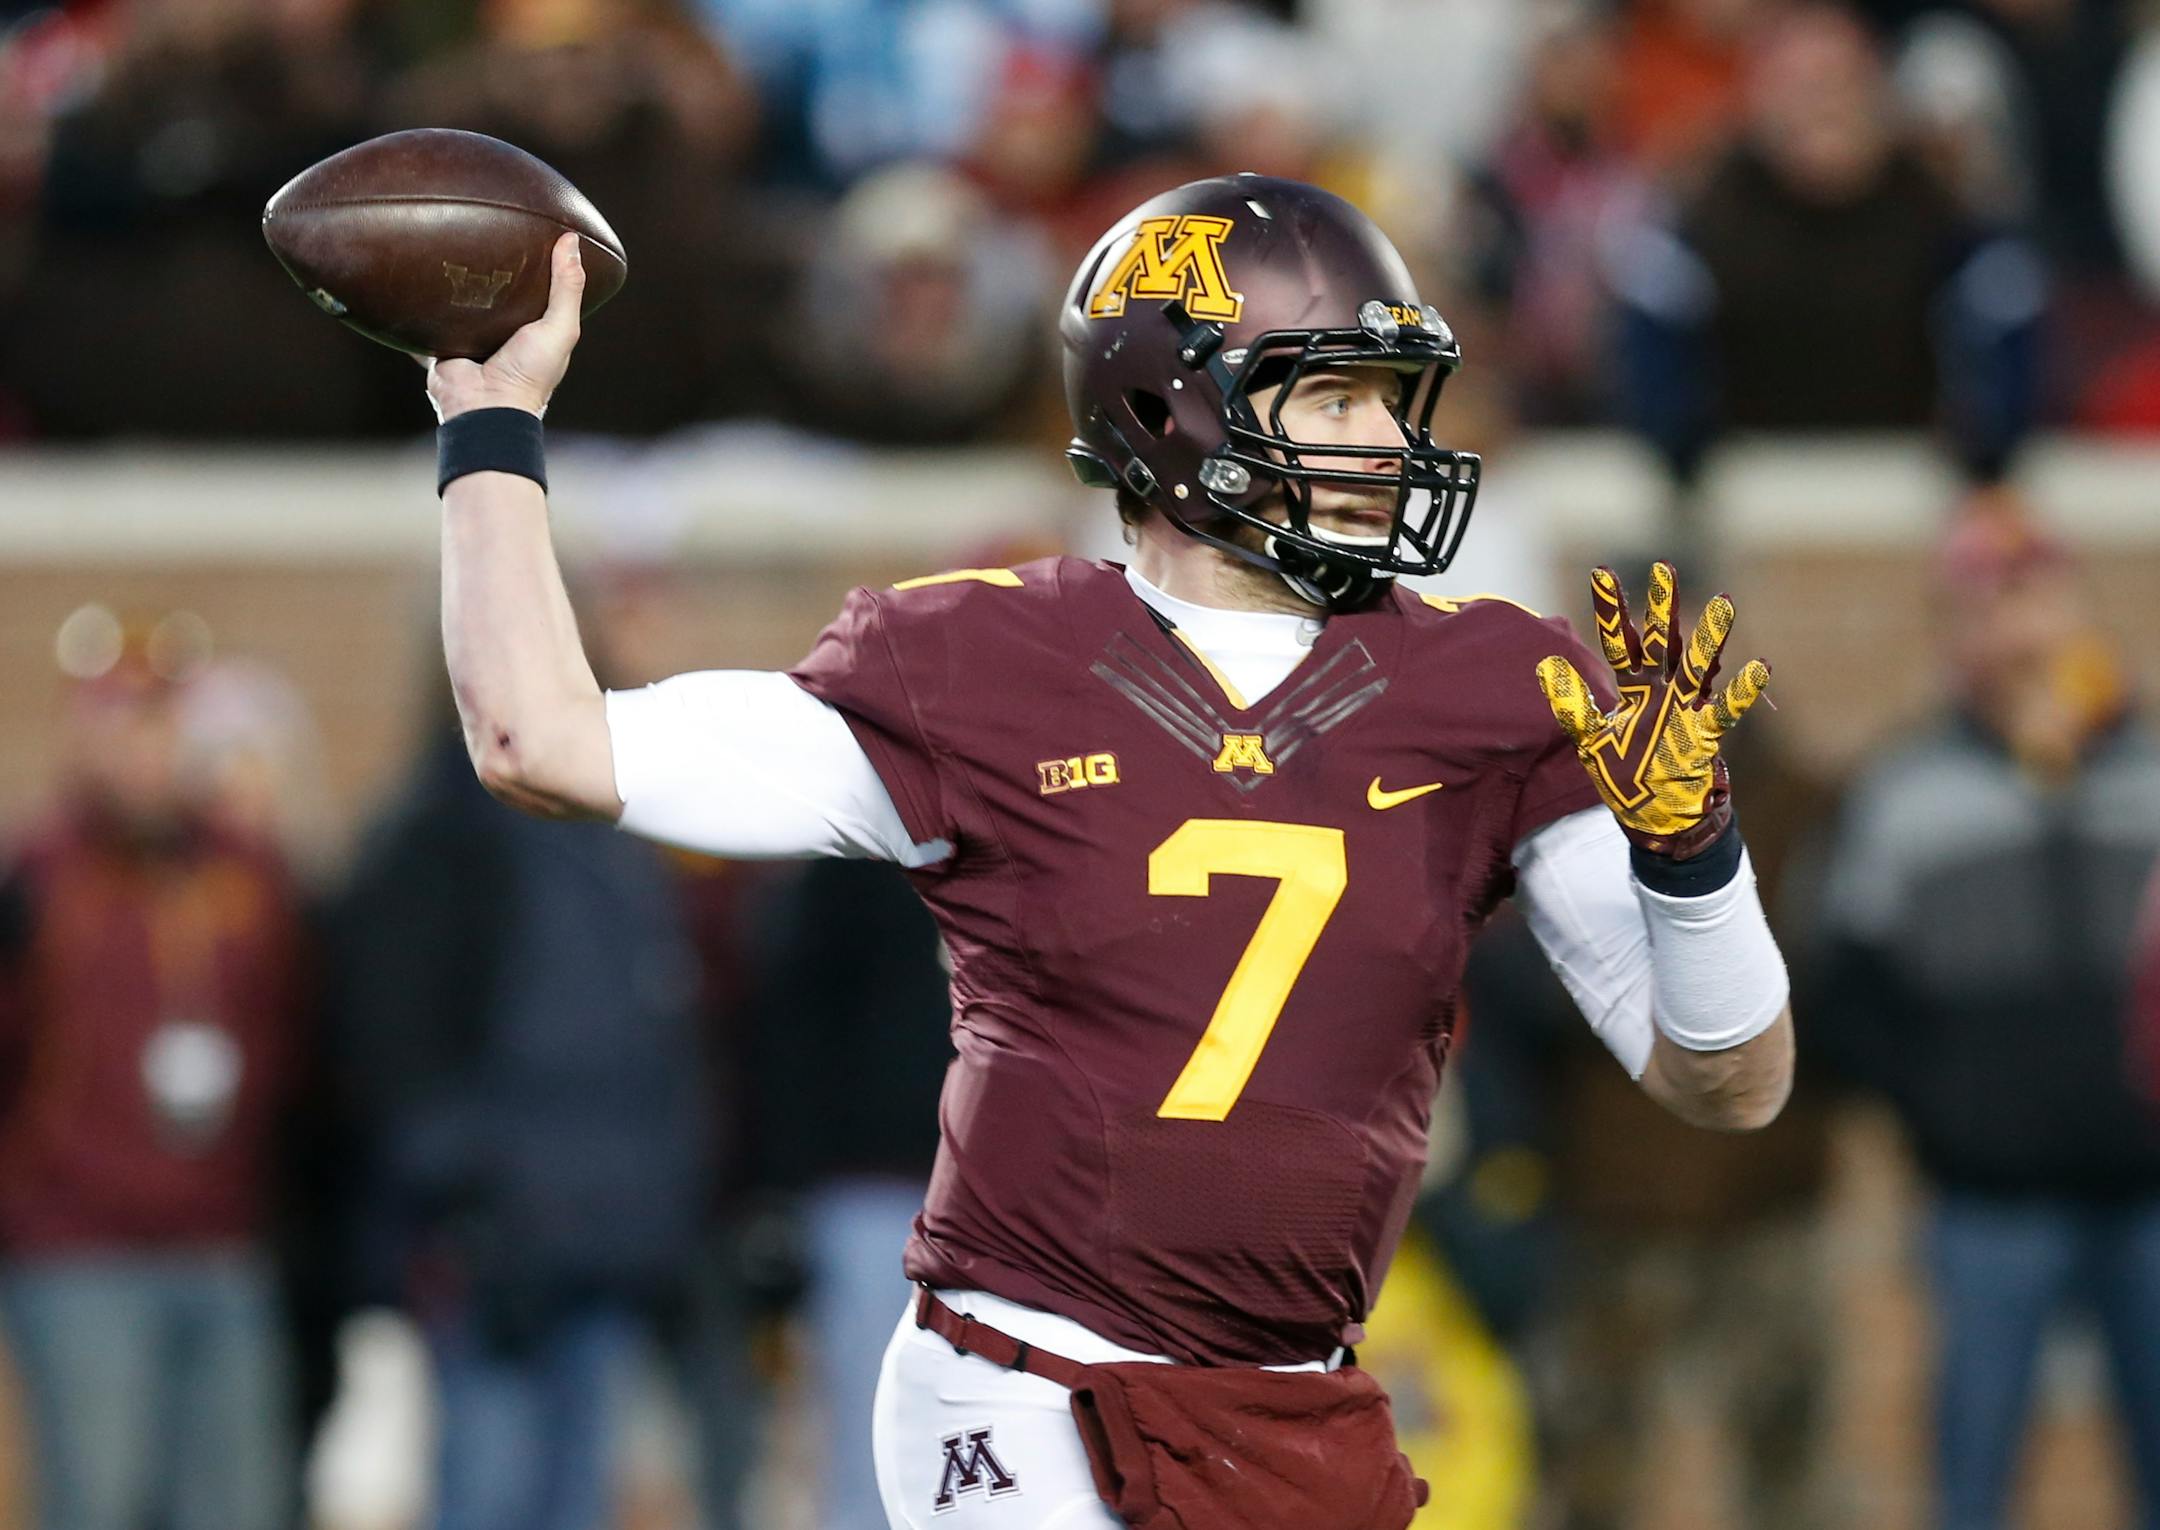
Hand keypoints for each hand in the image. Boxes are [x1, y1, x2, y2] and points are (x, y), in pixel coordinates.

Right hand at [424, 233, 584, 421]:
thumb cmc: (529, 373)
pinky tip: (411, 281)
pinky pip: (424, 321)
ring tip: (446, 246)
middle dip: (487, 271)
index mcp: (531, 331)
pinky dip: (417, 307)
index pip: (532, 292)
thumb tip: (570, 241)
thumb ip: (567, 287)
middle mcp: (499, 334)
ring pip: (458, 304)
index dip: (532, 267)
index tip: (527, 234)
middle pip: (492, 295)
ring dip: (454, 284)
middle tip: (480, 232)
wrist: (486, 405)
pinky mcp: (439, 344)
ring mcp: (468, 339)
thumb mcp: (561, 328)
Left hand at [1535, 561, 1770, 857]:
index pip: (1619, 642)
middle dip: (1662, 607)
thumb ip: (1573, 705)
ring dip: (1709, 638)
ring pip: (1697, 667)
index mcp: (1631, 689)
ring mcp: (1685, 710)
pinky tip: (1759, 668)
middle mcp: (1660, 691)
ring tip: (1724, 602)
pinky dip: (1741, 692)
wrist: (1652, 815)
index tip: (1602, 571)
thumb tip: (1547, 666)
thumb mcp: (1590, 739)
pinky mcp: (1704, 735)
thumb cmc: (1623, 773)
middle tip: (1664, 567)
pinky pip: (1725, 711)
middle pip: (1662, 642)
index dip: (1612, 610)